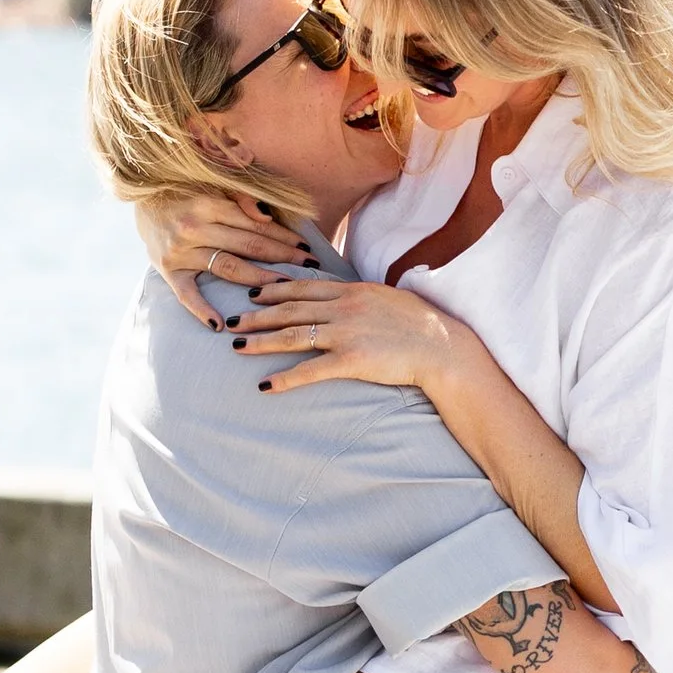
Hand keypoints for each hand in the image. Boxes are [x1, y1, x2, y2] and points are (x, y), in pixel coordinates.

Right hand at [138, 186, 322, 326]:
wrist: (142, 199)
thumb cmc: (187, 192)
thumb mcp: (212, 185)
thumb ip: (240, 197)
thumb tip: (266, 216)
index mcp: (208, 204)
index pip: (255, 226)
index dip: (283, 237)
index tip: (306, 247)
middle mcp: (194, 228)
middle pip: (248, 246)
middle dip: (283, 257)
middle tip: (309, 266)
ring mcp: (181, 252)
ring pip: (228, 268)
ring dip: (259, 280)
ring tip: (285, 288)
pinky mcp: (168, 271)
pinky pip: (187, 295)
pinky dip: (201, 310)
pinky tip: (220, 325)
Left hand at [236, 273, 472, 396]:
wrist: (440, 345)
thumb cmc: (419, 324)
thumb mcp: (386, 297)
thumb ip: (359, 297)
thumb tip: (343, 297)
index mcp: (351, 290)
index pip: (303, 287)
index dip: (275, 290)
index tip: (254, 294)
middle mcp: (344, 308)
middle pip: (290, 309)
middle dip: (257, 316)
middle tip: (233, 321)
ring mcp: (346, 333)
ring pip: (293, 335)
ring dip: (261, 341)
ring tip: (237, 347)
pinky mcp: (352, 361)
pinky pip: (311, 370)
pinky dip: (286, 379)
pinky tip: (266, 386)